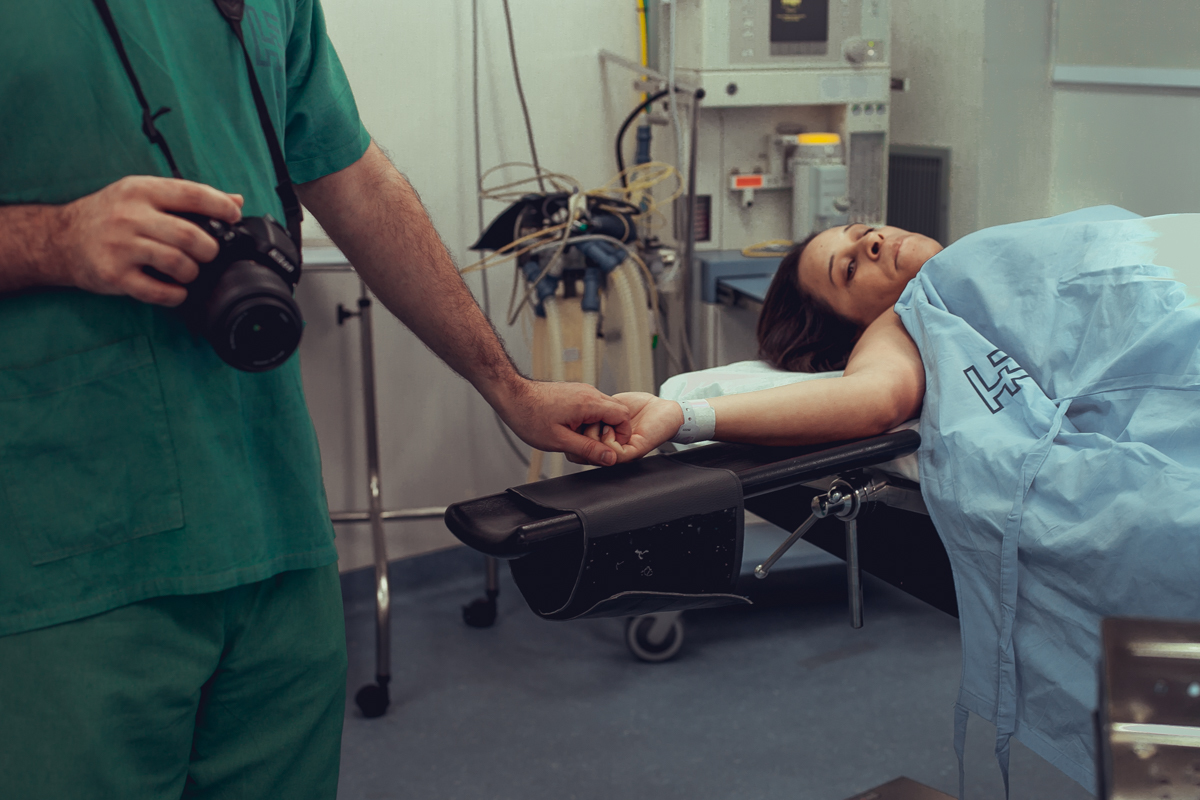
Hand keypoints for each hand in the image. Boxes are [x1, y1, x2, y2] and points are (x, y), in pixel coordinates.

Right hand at [55, 176, 243, 305]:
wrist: (60, 238)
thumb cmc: (109, 215)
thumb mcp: (143, 194)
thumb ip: (187, 197)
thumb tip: (235, 200)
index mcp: (141, 190)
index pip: (191, 194)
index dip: (221, 206)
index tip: (234, 216)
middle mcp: (130, 216)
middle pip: (190, 235)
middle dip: (209, 249)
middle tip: (208, 254)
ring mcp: (121, 247)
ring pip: (178, 263)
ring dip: (193, 272)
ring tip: (189, 271)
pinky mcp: (115, 275)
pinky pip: (159, 291)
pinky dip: (176, 294)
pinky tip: (175, 289)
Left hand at [498, 380, 632, 466]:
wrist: (512, 397)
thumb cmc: (530, 416)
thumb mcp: (560, 441)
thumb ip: (588, 449)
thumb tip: (609, 458)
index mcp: (589, 403)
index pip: (623, 416)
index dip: (623, 435)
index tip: (612, 448)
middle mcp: (589, 393)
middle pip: (616, 412)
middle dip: (610, 432)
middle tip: (594, 446)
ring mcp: (582, 391)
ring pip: (604, 410)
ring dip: (598, 427)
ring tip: (578, 438)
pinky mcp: (575, 393)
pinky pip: (592, 407)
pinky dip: (589, 420)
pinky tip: (572, 429)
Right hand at [578, 392, 683, 463]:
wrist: (663, 409)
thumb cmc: (640, 407)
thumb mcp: (609, 405)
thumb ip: (595, 412)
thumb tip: (577, 412)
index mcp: (603, 439)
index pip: (581, 447)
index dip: (573, 436)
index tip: (573, 421)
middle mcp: (611, 450)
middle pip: (585, 454)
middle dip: (580, 437)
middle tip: (585, 422)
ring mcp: (622, 453)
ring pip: (597, 454)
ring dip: (594, 437)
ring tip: (600, 423)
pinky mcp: (633, 453)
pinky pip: (613, 454)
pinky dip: (608, 440)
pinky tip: (610, 428)